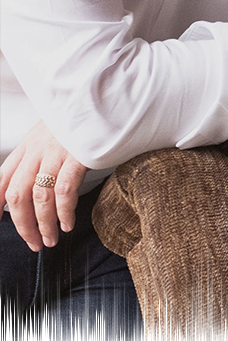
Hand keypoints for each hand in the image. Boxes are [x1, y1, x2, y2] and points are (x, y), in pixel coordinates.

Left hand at [0, 121, 88, 251]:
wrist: (105, 98)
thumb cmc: (82, 120)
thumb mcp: (53, 133)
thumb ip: (41, 155)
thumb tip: (35, 186)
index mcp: (28, 145)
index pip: (2, 179)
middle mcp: (38, 150)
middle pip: (18, 195)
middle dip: (23, 225)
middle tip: (34, 242)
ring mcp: (57, 153)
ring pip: (40, 197)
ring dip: (44, 224)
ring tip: (51, 239)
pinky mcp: (78, 156)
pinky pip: (64, 190)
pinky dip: (64, 211)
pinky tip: (68, 222)